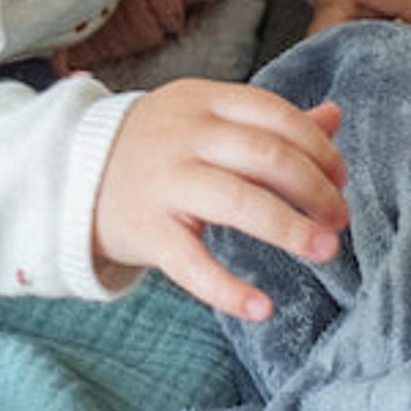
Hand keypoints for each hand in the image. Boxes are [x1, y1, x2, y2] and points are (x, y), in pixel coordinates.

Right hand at [92, 81, 347, 321]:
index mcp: (204, 101)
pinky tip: (262, 308)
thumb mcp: (206, 118)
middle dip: (315, 189)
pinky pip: (191, 264)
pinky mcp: (144, 230)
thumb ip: (268, 120)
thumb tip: (334, 118)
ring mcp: (162, 182)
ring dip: (290, 228)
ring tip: (325, 251)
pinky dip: (228, 289)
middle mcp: (184, 136)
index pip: (275, 115)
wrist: (70, 172)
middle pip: (266, 155)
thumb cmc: (157, 146)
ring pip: (237, 202)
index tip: (340, 179)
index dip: (318, 148)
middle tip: (339, 219)